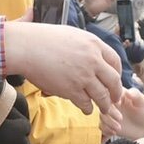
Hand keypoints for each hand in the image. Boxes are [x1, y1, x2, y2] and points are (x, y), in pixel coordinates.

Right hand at [6, 10, 122, 114]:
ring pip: (102, 96)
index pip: (115, 61)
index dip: (117, 73)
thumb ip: (85, 45)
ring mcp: (83, 76)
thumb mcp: (71, 34)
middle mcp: (92, 60)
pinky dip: (87, 108)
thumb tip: (91, 53)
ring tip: (104, 108)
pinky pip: (86, 103)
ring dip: (104, 105)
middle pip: (114, 81)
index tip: (115, 80)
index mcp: (94, 43)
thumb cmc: (42, 39)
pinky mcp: (71, 89)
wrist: (27, 47)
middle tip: (115, 99)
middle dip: (116, 93)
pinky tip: (86, 109)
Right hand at [100, 89, 143, 139]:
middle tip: (121, 119)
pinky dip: (106, 130)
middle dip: (110, 113)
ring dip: (108, 123)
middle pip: (102, 105)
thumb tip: (128, 91)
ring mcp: (108, 114)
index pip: (108, 92)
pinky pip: (101, 126)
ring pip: (101, 116)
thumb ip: (136, 95)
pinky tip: (114, 132)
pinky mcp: (107, 123)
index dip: (111, 99)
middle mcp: (111, 103)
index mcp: (118, 94)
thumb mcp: (142, 102)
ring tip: (119, 128)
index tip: (120, 104)